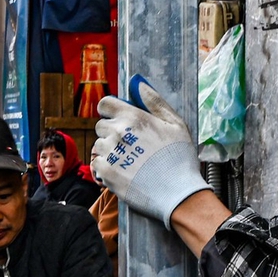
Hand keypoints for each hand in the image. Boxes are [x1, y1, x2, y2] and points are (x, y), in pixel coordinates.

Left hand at [92, 84, 210, 228]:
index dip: (110, 111)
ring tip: (129, 162)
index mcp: (132, 117)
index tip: (118, 120)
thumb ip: (154, 101)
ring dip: (109, 151)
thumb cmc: (180, 157)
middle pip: (100, 126)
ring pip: (98, 146)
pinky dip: (106, 168)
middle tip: (130, 146)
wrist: (177, 193)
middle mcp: (117, 132)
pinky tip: (122, 172)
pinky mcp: (106, 173)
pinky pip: (97, 164)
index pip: (104, 104)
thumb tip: (137, 83)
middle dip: (111, 133)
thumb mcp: (175, 123)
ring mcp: (110, 153)